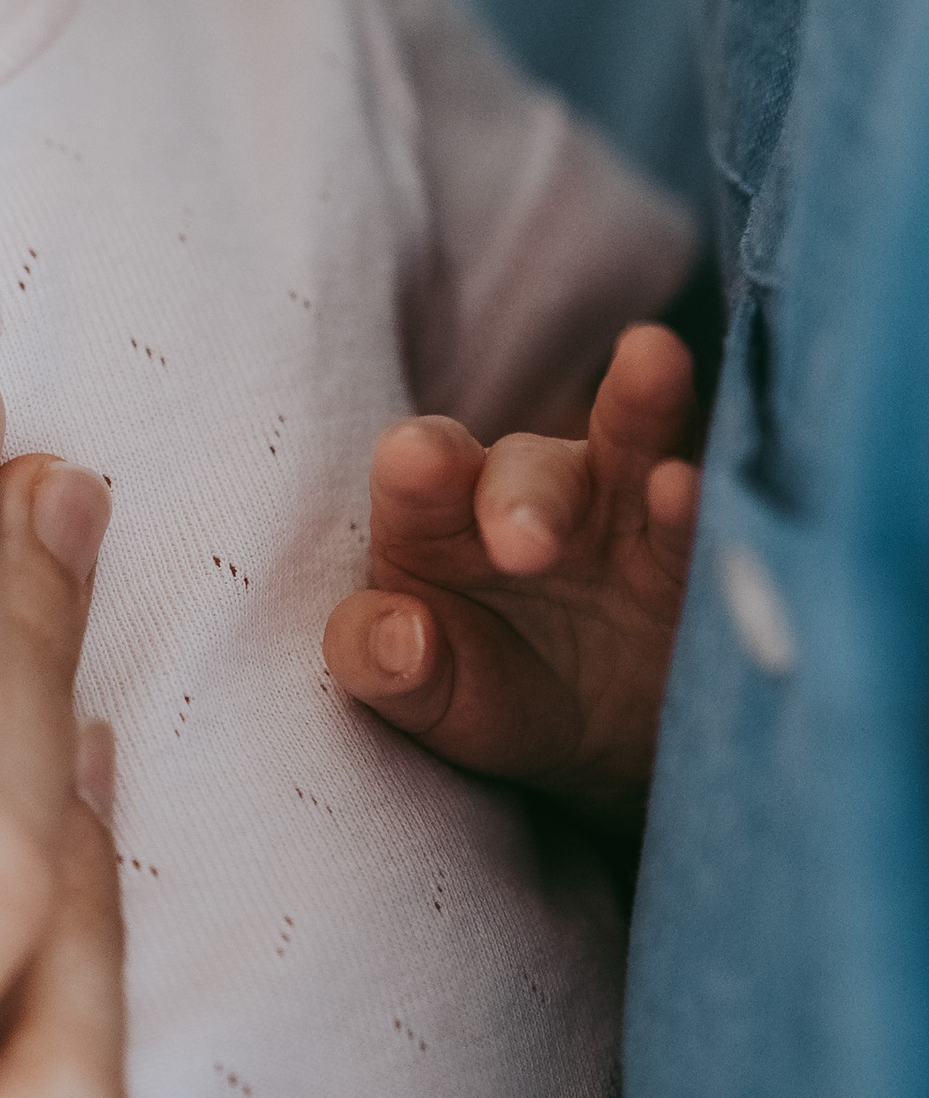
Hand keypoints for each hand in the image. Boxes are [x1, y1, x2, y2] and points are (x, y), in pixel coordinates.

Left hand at [322, 321, 702, 825]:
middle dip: (529, 496)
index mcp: (441, 519)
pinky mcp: (700, 546)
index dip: (417, 463)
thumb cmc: (491, 692)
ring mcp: (626, 508)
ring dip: (642, 402)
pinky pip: (710, 519)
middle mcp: (534, 492)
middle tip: (526, 544)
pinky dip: (711, 503)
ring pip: (633, 440)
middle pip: (528, 468)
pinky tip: (704, 484)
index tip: (416, 462)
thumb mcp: (430, 696)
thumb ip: (385, 664)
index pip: (421, 473)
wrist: (602, 740)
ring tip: (654, 357)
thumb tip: (398, 636)